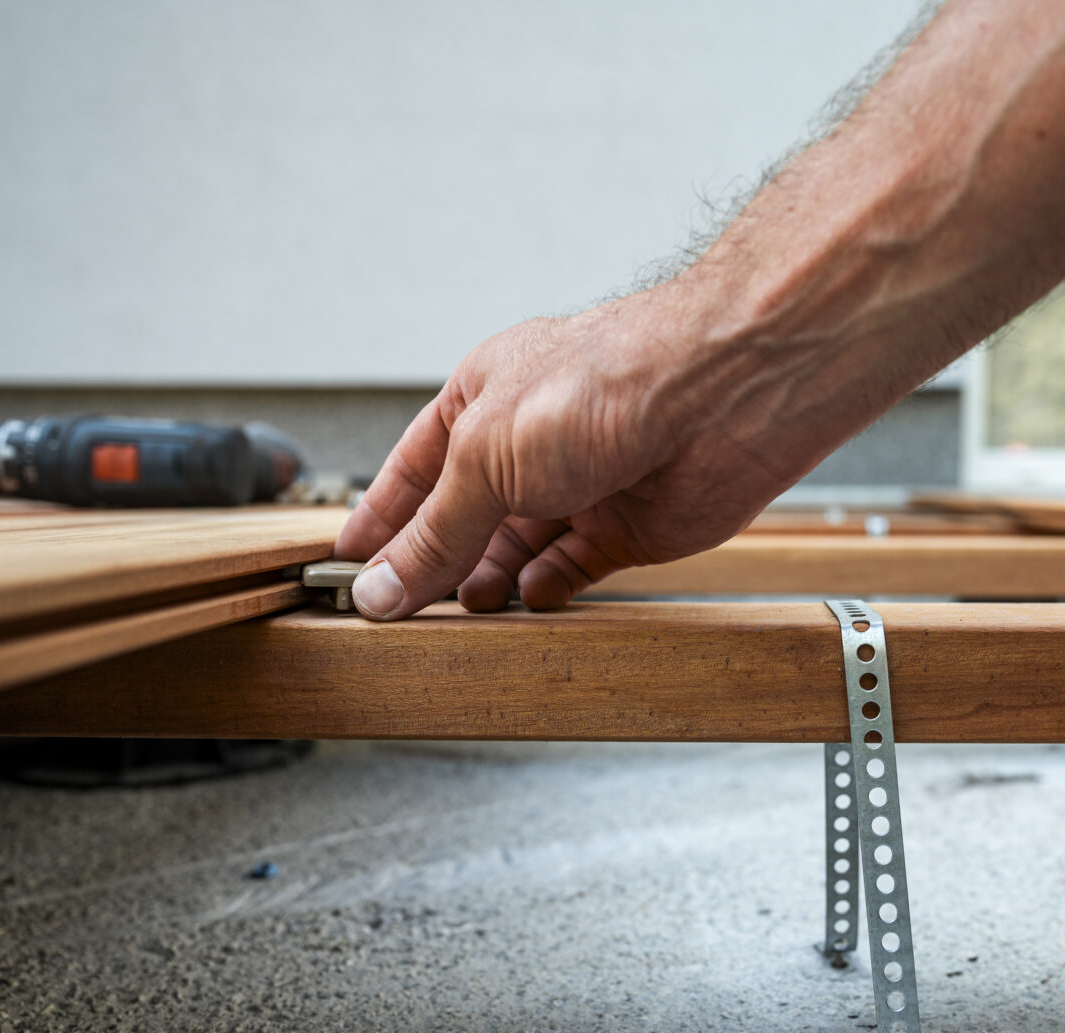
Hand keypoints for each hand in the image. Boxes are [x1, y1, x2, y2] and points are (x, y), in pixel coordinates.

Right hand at [333, 287, 797, 618]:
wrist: (724, 395)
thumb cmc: (609, 381)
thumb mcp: (486, 458)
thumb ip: (433, 532)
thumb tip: (382, 585)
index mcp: (484, 399)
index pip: (413, 469)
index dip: (381, 517)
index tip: (350, 564)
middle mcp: (530, 442)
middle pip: (463, 517)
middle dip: (433, 561)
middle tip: (400, 608)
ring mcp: (578, 484)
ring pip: (513, 550)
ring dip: (486, 582)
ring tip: (465, 608)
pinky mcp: (624, 526)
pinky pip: (569, 570)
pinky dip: (544, 589)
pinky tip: (528, 599)